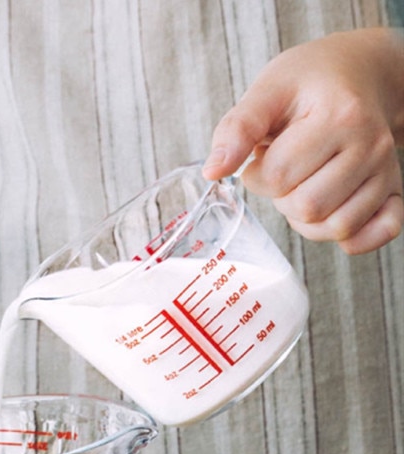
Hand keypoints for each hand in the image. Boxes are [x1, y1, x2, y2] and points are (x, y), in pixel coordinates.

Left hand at [203, 28, 403, 254]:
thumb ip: (237, 130)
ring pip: (337, 227)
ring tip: (305, 185)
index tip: (263, 156)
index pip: (278, 177)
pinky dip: (351, 236)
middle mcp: (370, 145)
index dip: (257, 175)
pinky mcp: (394, 189)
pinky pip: (380, 232)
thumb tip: (212, 172)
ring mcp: (386, 169)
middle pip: (308, 207)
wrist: (360, 72)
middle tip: (286, 170)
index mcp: (339, 116)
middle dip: (282, 197)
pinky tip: (332, 214)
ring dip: (308, 219)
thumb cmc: (309, 82)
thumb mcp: (267, 90)